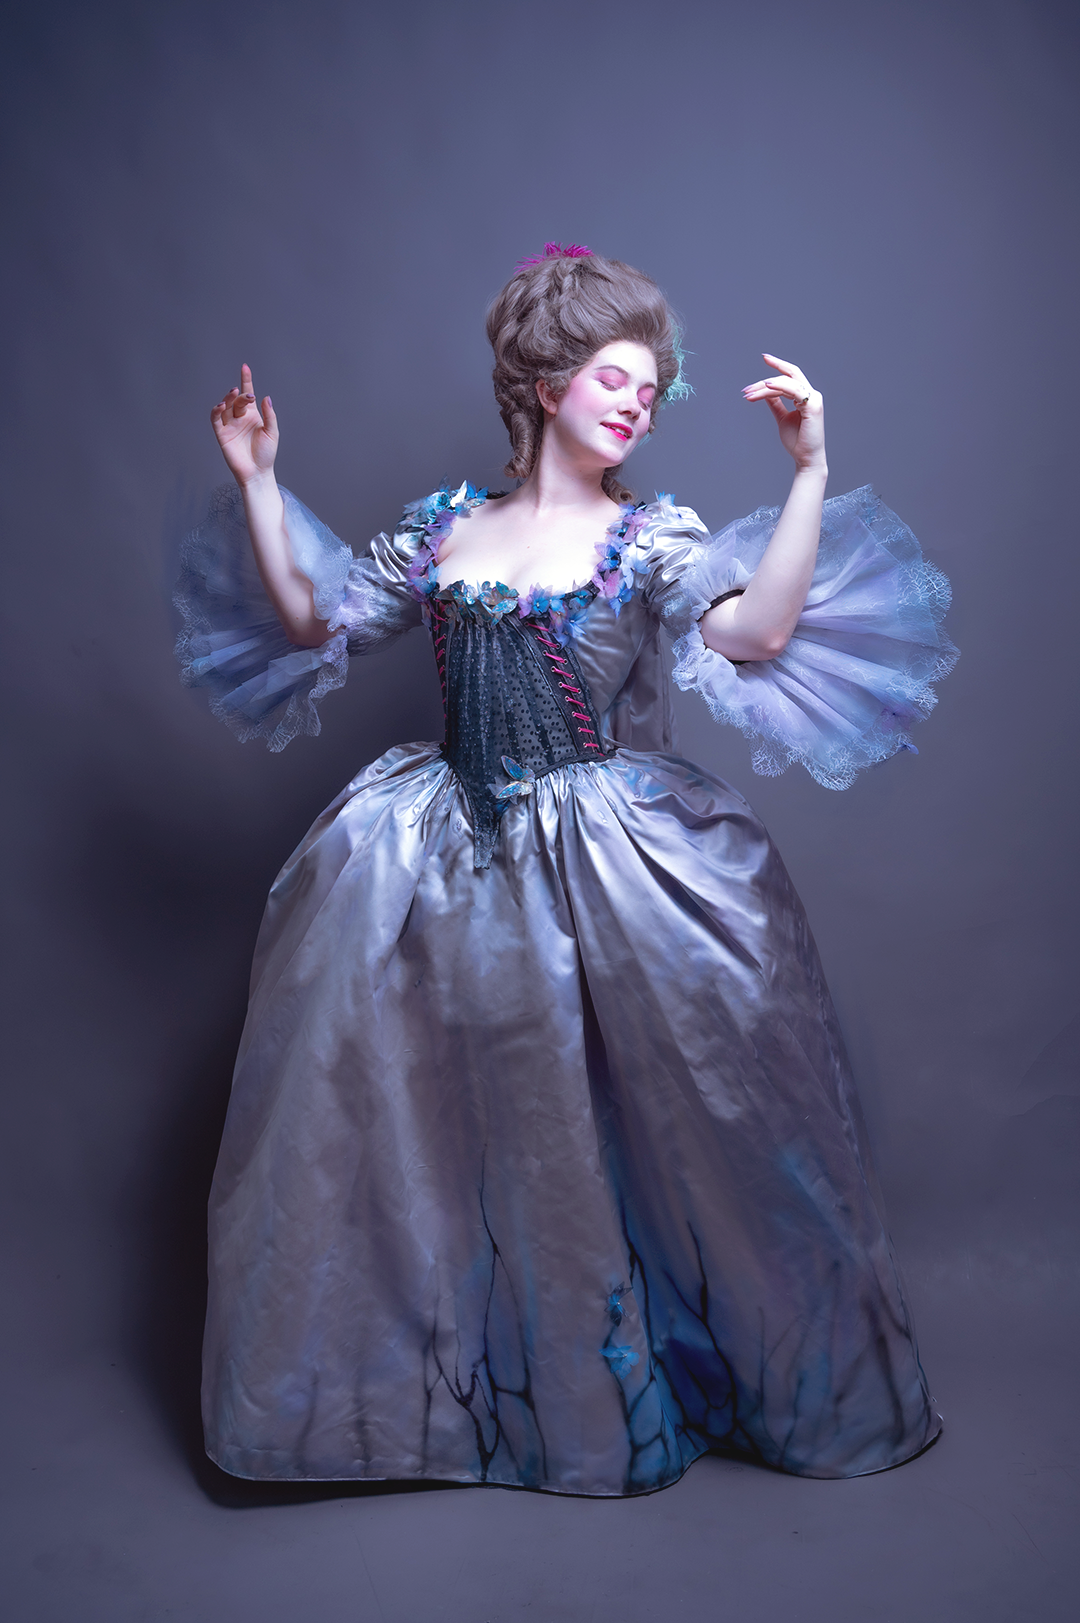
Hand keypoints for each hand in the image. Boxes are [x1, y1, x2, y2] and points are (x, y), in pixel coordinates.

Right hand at [211, 364, 278, 486]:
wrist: (257, 472)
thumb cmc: (266, 454)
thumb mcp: (272, 432)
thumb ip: (269, 415)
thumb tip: (266, 398)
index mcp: (252, 415)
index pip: (247, 394)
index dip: (246, 380)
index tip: (245, 367)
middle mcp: (240, 418)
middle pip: (237, 400)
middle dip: (241, 395)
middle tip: (248, 396)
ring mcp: (230, 425)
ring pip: (225, 406)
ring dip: (228, 398)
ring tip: (233, 393)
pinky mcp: (222, 434)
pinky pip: (216, 419)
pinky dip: (217, 410)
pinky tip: (221, 405)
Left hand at [742, 354, 825, 472]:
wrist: (805, 458)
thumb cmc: (797, 441)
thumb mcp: (782, 418)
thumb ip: (775, 404)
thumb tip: (765, 392)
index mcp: (806, 396)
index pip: (791, 376)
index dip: (778, 366)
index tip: (764, 358)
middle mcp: (812, 395)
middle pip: (789, 375)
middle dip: (771, 369)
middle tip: (748, 385)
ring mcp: (814, 399)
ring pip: (787, 382)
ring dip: (765, 386)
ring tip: (749, 394)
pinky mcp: (813, 406)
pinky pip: (793, 390)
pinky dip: (779, 386)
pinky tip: (765, 387)